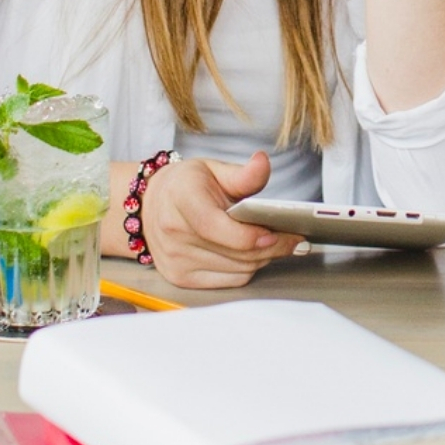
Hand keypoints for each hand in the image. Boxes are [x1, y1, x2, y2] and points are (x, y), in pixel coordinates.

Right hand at [137, 149, 310, 288]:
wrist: (151, 206)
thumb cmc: (187, 186)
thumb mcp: (214, 169)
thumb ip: (244, 174)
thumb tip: (263, 163)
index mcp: (181, 197)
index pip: (216, 226)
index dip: (251, 235)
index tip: (278, 231)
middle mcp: (174, 232)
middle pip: (234, 252)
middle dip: (271, 247)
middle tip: (293, 238)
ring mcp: (175, 259)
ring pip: (237, 269)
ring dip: (262, 258)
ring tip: (275, 243)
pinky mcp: (181, 278)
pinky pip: (229, 281)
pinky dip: (246, 269)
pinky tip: (252, 254)